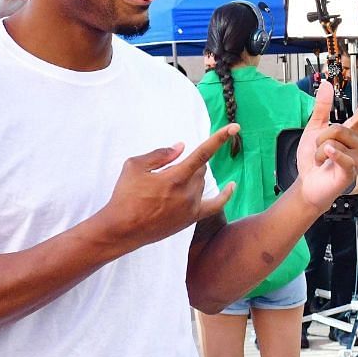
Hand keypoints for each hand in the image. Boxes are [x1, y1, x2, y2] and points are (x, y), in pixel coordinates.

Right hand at [97, 127, 237, 248]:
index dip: (219, 138)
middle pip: (200, 168)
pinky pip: (215, 205)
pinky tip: (232, 185)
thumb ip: (160, 154)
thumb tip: (181, 147)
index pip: (203, 153)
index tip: (235, 127)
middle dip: (187, 165)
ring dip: (191, 179)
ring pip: (201, 183)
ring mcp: (192, 206)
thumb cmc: (125, 196)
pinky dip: (225, 195)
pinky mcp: (192, 218)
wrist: (122, 229)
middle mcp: (188, 192)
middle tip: (166, 174)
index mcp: (175, 177)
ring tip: (165, 189)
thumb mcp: (134, 167)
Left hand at [294, 78, 357, 211]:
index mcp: (350, 132)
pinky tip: (326, 161)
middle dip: (320, 138)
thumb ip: (322, 107)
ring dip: (319, 151)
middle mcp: (357, 144)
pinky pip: (340, 154)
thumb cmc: (313, 160)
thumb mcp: (314, 129)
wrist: (308, 183)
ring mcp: (356, 157)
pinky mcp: (351, 170)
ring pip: (335, 142)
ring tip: (322, 160)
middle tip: (319, 150)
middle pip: (338, 128)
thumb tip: (326, 85)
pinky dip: (329, 155)